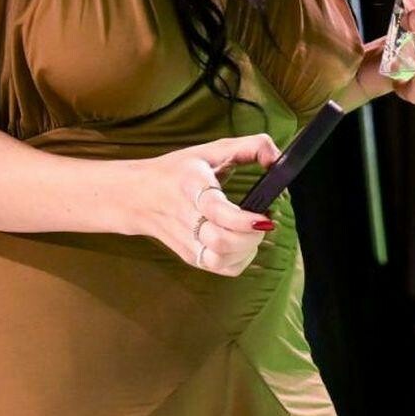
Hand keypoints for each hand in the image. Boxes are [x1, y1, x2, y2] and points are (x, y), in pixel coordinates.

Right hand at [134, 135, 279, 274]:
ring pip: (221, 260)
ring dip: (247, 249)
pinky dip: (239, 261)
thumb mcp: (211, 150)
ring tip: (253, 231)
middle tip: (263, 220)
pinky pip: (221, 269)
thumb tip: (276, 157)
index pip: (216, 210)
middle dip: (252, 236)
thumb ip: (250, 146)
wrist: (138, 195)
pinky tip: (243, 244)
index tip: (264, 216)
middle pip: (221, 241)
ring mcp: (186, 241)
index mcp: (190, 185)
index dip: (243, 220)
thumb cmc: (178, 171)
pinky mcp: (189, 256)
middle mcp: (186, 217)